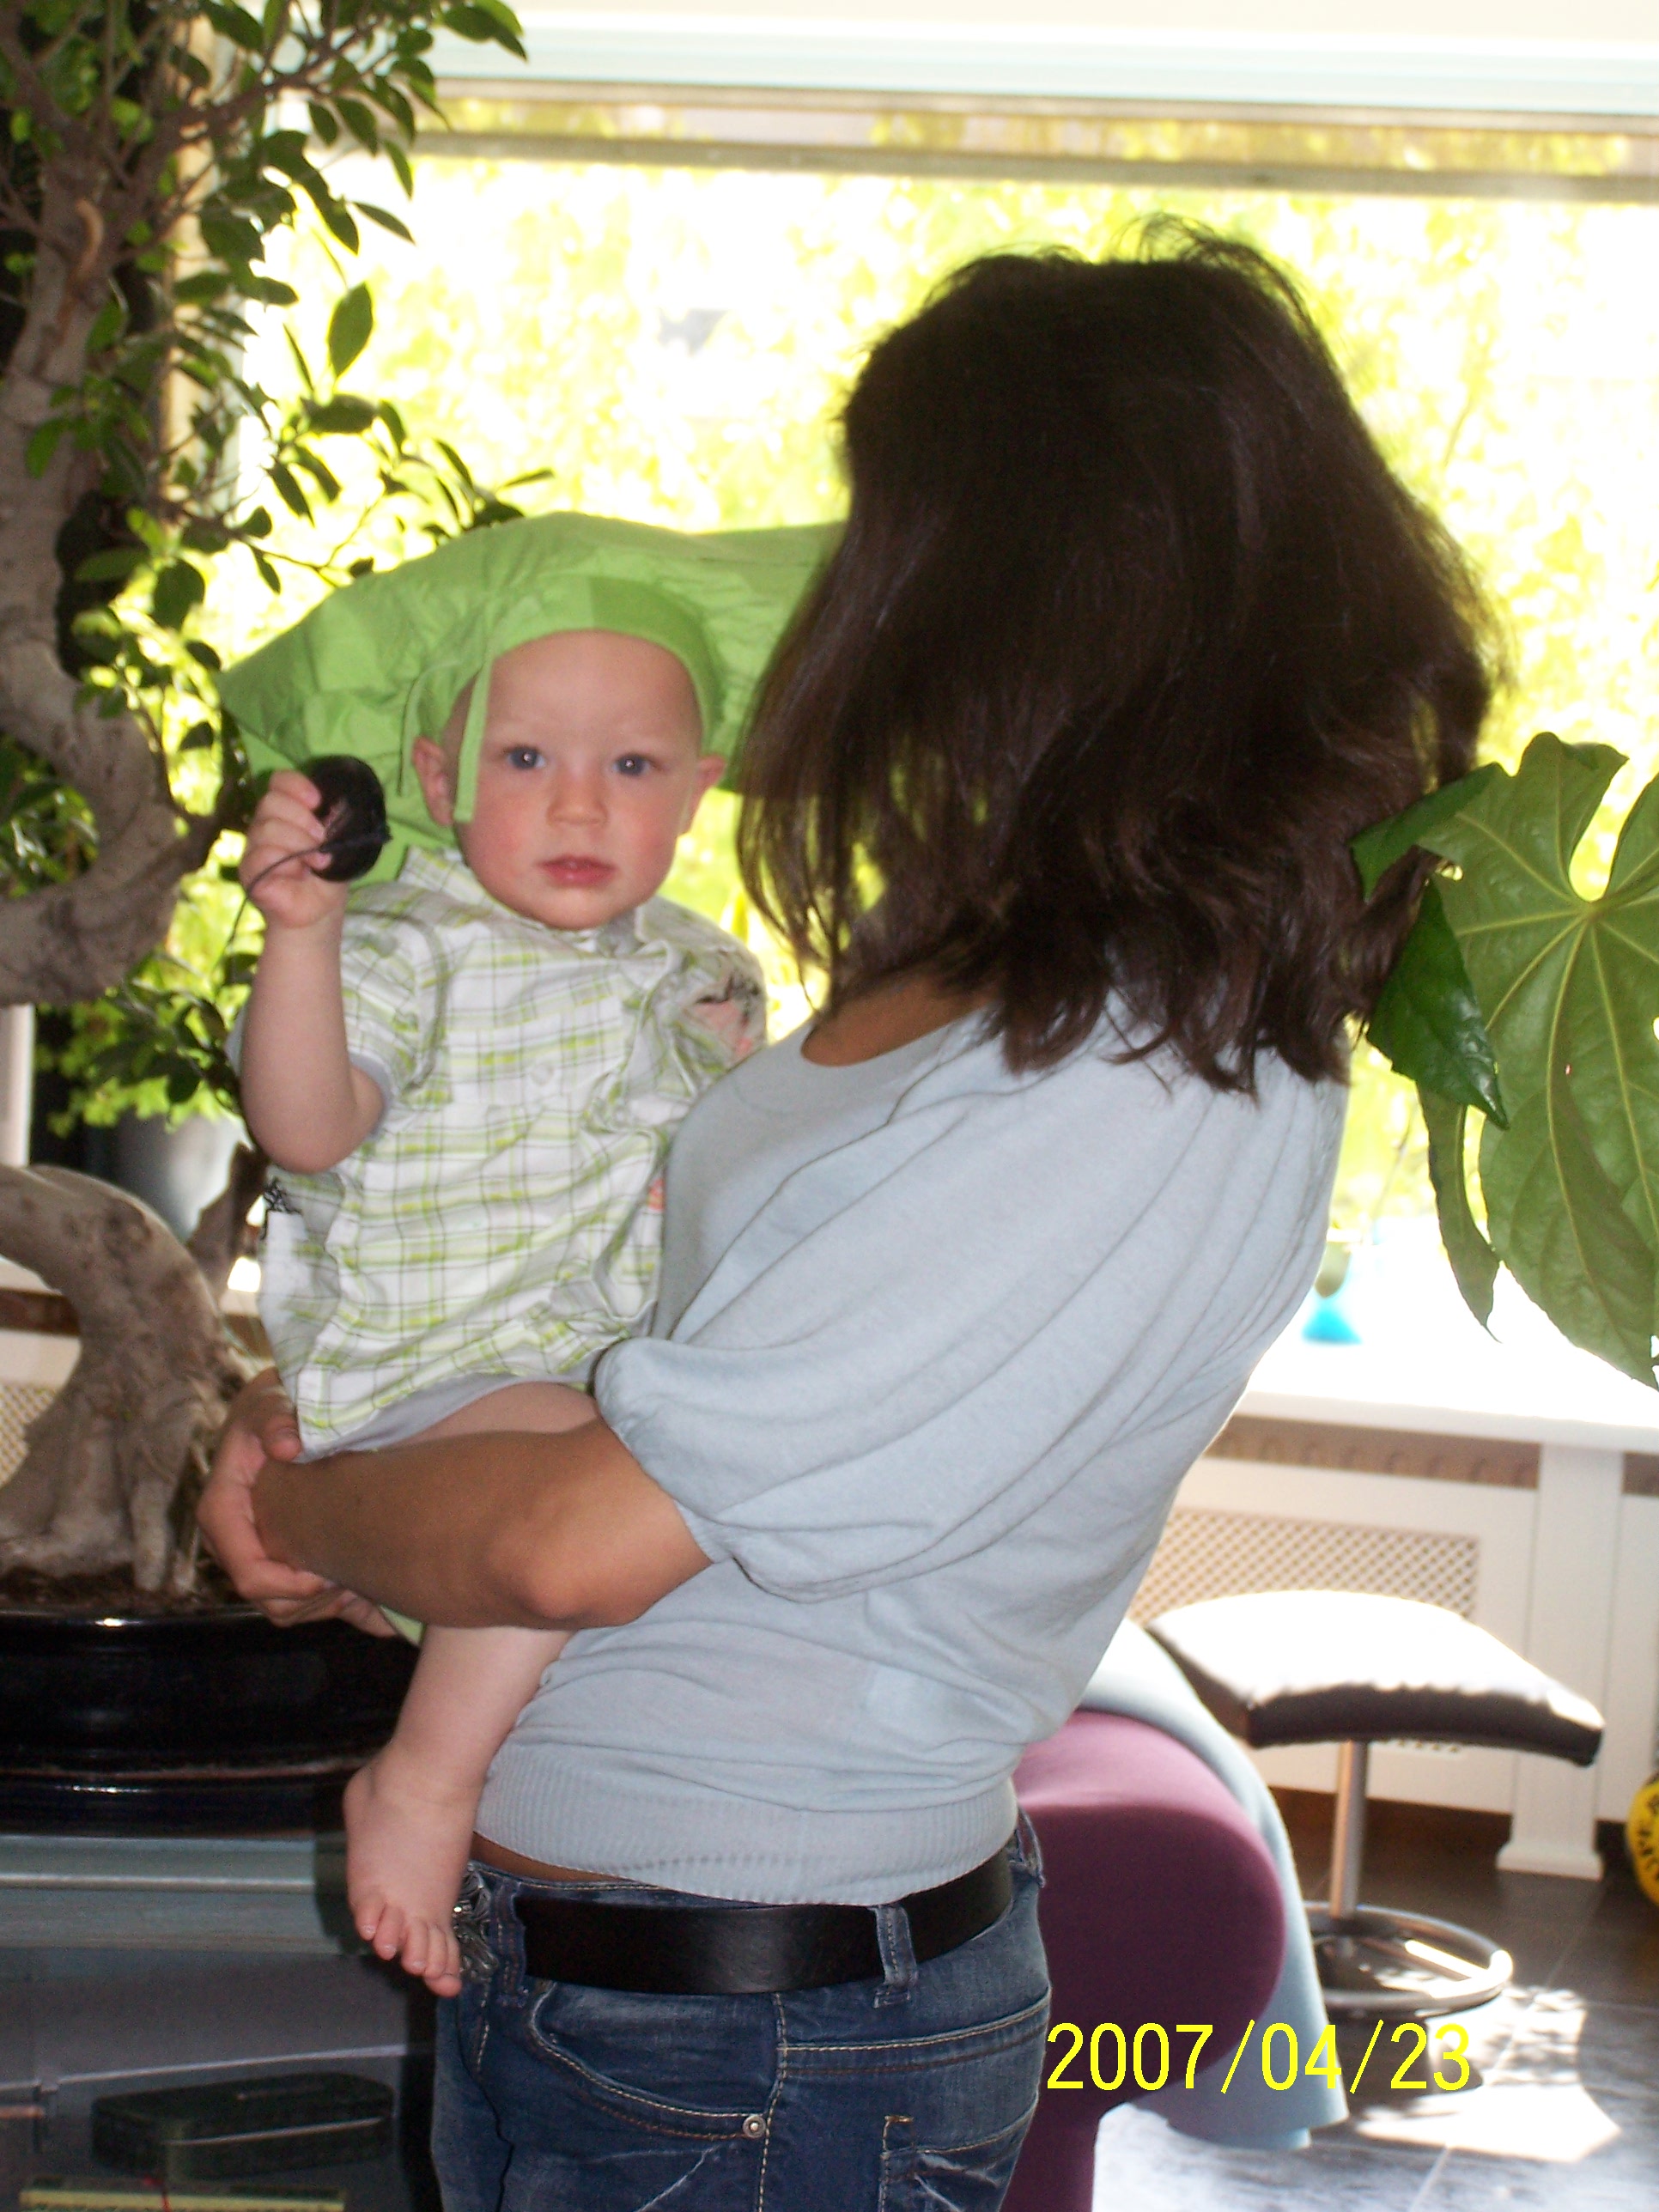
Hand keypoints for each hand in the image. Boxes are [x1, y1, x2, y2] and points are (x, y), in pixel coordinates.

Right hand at [199, 1369, 394, 1634]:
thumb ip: (276, 1418)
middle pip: (266, 1599)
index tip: (326, 1577)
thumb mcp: (272, 1401)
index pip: (246, 1572)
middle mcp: (231, 1539)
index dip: (285, 1585)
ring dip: (324, 1607)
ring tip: (364, 1585)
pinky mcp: (273, 1558)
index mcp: (223, 1510)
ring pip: (281, 1609)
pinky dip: (331, 1604)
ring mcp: (251, 1552)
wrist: (282, 1408)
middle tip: (356, 1584)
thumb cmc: (276, 1404)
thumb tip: (286, 1446)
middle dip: (311, 1601)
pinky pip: (296, 1602)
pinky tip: (364, 1591)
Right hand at [240, 772, 349, 932]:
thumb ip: (332, 822)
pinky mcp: (250, 871)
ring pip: (268, 828)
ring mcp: (254, 848)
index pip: (279, 782)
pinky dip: (286, 863)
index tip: (318, 801)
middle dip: (303, 819)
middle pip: (271, 802)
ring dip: (300, 844)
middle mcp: (264, 825)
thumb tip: (337, 806)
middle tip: (322, 840)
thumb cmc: (326, 874)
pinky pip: (262, 855)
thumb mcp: (335, 842)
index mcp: (285, 812)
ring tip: (317, 863)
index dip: (296, 785)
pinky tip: (298, 874)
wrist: (320, 911)